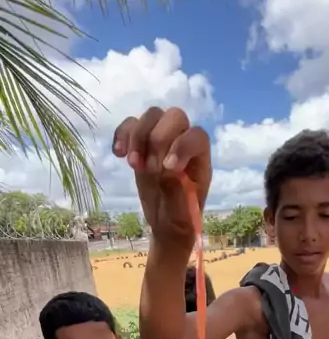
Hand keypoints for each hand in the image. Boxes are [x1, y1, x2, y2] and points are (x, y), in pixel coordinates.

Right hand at [112, 107, 211, 241]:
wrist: (167, 223)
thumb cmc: (180, 217)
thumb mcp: (182, 211)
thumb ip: (176, 189)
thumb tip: (165, 169)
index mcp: (200, 157)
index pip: (197, 135)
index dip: (182, 146)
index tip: (167, 170)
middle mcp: (183, 142)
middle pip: (174, 116)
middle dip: (158, 139)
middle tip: (149, 170)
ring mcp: (162, 140)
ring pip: (152, 116)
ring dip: (138, 137)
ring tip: (133, 165)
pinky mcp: (142, 144)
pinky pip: (130, 124)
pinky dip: (122, 135)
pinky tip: (118, 154)